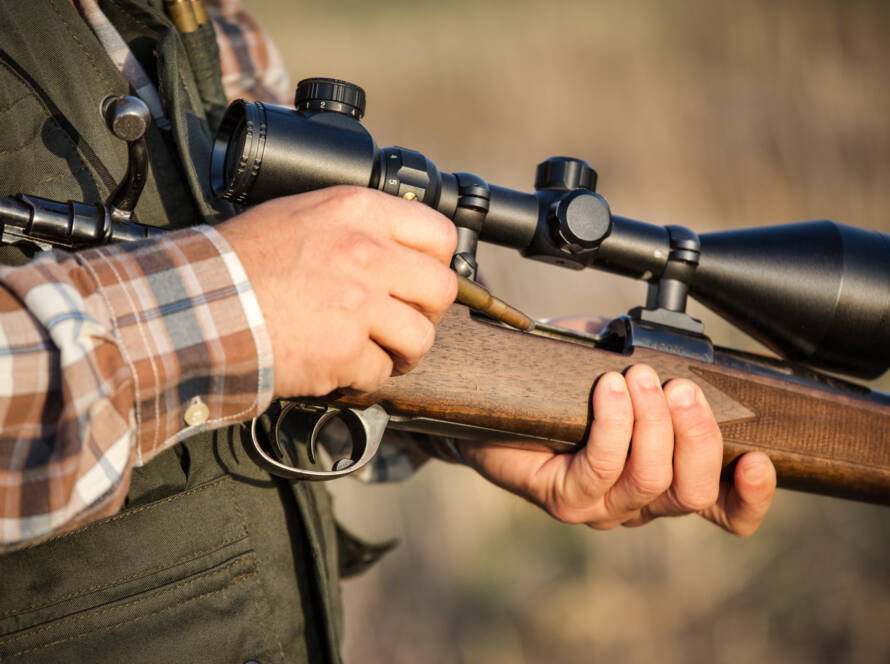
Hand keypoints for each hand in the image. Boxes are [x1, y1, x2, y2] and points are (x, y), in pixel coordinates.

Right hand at [218, 186, 456, 396]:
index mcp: (358, 211)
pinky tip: (340, 366)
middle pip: (441, 289)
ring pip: (421, 337)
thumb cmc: (239, 261)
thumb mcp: (302, 216)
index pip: (440, 234)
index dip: (437, 263)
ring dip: (403, 351)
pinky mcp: (345, 350)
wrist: (199, 303)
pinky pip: (380, 372)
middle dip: (427, 311)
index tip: (421, 280)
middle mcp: (367, 253)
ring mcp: (359, 304)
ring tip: (376, 351)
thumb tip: (396, 247)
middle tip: (403, 320)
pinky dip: (363, 377)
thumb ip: (355, 227)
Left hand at [458, 365, 776, 535]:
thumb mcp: (620, 362)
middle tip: (682, 388)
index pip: (725, 508)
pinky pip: (600, 468)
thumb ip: (658, 361)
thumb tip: (682, 347)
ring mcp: (601, 506)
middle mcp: (639, 502)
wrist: (493, 398)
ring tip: (637, 377)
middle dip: (697, 436)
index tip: (760, 458)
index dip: (751, 495)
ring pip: (650, 481)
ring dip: (652, 424)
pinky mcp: (564, 499)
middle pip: (693, 493)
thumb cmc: (562, 382)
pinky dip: (613, 425)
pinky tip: (608, 390)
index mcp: (666, 477)